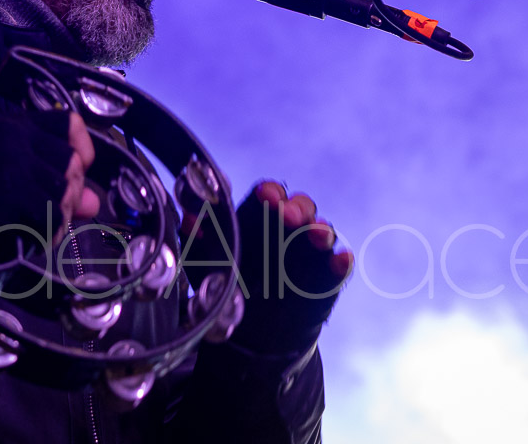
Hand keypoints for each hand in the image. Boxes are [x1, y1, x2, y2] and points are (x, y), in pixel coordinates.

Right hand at [0, 111, 98, 259]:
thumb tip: (93, 202)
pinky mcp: (8, 197)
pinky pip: (51, 218)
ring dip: (57, 216)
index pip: (70, 123)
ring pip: (65, 192)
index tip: (76, 168)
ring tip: (33, 223)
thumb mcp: (11, 173)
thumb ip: (55, 183)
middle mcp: (13, 139)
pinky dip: (46, 233)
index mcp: (14, 126)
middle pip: (73, 162)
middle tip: (45, 207)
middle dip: (69, 191)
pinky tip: (27, 235)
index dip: (82, 148)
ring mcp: (10, 166)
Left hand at [183, 180, 351, 353]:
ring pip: (322, 232)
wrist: (251, 336)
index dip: (270, 192)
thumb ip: (198, 239)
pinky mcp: (324, 282)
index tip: (266, 196)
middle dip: (297, 208)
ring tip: (317, 235)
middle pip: (301, 207)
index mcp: (258, 220)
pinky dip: (340, 262)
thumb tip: (187, 218)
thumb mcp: (206, 264)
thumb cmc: (227, 288)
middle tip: (288, 216)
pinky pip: (336, 268)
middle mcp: (287, 232)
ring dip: (321, 230)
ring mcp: (308, 255)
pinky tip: (340, 259)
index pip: (269, 195)